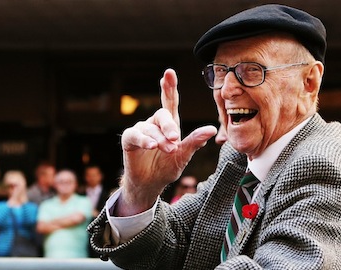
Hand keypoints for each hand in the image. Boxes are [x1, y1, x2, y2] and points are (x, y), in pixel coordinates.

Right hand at [118, 69, 216, 215]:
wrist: (151, 184)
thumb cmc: (167, 168)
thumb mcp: (184, 155)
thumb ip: (195, 141)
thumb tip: (211, 129)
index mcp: (169, 124)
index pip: (170, 102)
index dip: (169, 87)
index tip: (169, 73)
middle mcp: (154, 124)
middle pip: (162, 114)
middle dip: (170, 127)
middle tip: (176, 140)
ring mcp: (141, 130)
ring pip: (150, 128)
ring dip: (160, 139)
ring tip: (168, 150)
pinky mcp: (129, 140)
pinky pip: (135, 135)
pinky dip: (144, 140)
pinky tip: (151, 145)